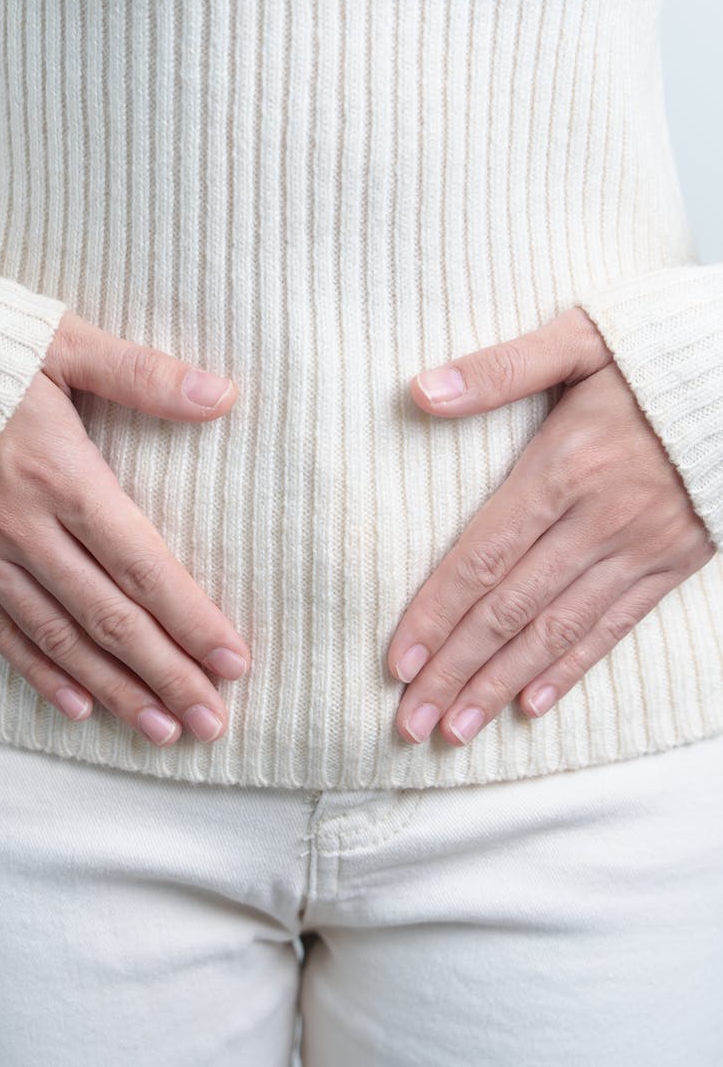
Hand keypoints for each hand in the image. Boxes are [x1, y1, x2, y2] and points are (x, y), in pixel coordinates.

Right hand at [0, 311, 249, 747]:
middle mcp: (23, 527)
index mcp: (61, 475)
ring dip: (113, 689)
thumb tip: (222, 393)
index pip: (142, 565)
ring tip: (161, 730)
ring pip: (57, 637)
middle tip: (212, 722)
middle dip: (165, 673)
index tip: (234, 664)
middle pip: (108, 616)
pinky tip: (76, 706)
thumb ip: (139, 373)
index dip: (191, 620)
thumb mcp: (58, 341)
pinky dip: (38, 672)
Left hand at [387, 305, 714, 746]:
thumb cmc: (656, 351)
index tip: (397, 663)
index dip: (437, 613)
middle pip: (511, 609)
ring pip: (557, 631)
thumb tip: (418, 391)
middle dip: (456, 670)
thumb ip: (499, 369)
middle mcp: (599, 519)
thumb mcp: (579, 339)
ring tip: (456, 730)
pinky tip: (531, 705)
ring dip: (501, 685)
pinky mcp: (673, 563)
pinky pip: (614, 627)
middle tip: (408, 723)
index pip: (483, 555)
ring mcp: (640, 547)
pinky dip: (569, 669)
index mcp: (564, 466)